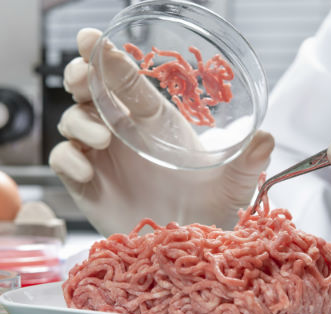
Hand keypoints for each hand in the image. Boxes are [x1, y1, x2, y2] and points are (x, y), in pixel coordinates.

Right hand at [49, 28, 273, 236]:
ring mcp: (102, 158)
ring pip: (72, 121)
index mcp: (156, 122)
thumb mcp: (234, 186)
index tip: (92, 39)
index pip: (128, 82)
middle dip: (81, 75)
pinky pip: (63, 161)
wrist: (184, 256)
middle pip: (90, 91)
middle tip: (83, 76)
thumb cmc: (210, 211)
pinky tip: (87, 172)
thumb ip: (247, 162)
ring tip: (102, 138)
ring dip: (79, 122)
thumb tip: (266, 139)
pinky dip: (68, 160)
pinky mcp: (86, 185)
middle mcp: (125, 134)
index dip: (108, 58)